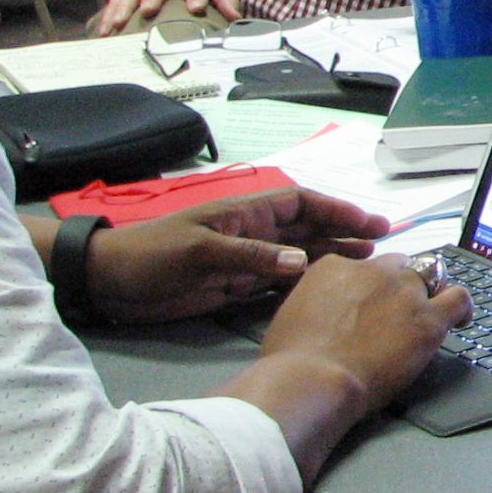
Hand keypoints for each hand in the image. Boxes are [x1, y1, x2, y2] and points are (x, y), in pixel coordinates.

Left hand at [83, 187, 393, 324]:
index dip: (336, 209)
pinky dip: (305, 282)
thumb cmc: (150, 255)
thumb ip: (250, 256)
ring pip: (298, 254)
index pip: (301, 203)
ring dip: (331, 256)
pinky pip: (279, 280)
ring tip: (365, 265)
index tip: (369, 222)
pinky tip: (327, 289)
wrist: (109, 283)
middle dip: (343, 232)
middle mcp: (251, 232)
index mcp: (244, 213)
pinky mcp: (234, 285)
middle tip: (382, 244)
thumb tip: (302, 262)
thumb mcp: (198, 251)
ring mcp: (244, 259)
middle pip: (307, 228)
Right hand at [255, 251, 471, 419]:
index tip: (371, 304)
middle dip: (401, 286)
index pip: (364, 266)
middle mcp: (373, 271)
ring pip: (431, 275)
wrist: (311, 379)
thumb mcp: (290, 316)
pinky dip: (463, 307)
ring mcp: (404, 291)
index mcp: (335, 267)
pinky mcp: (428, 318)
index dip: (370, 287)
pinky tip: (461, 320)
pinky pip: (459, 299)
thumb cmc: (292, 360)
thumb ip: (313, 304)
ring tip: (431, 312)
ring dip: (432, 292)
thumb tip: (320, 314)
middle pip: (400, 267)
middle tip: (399, 313)